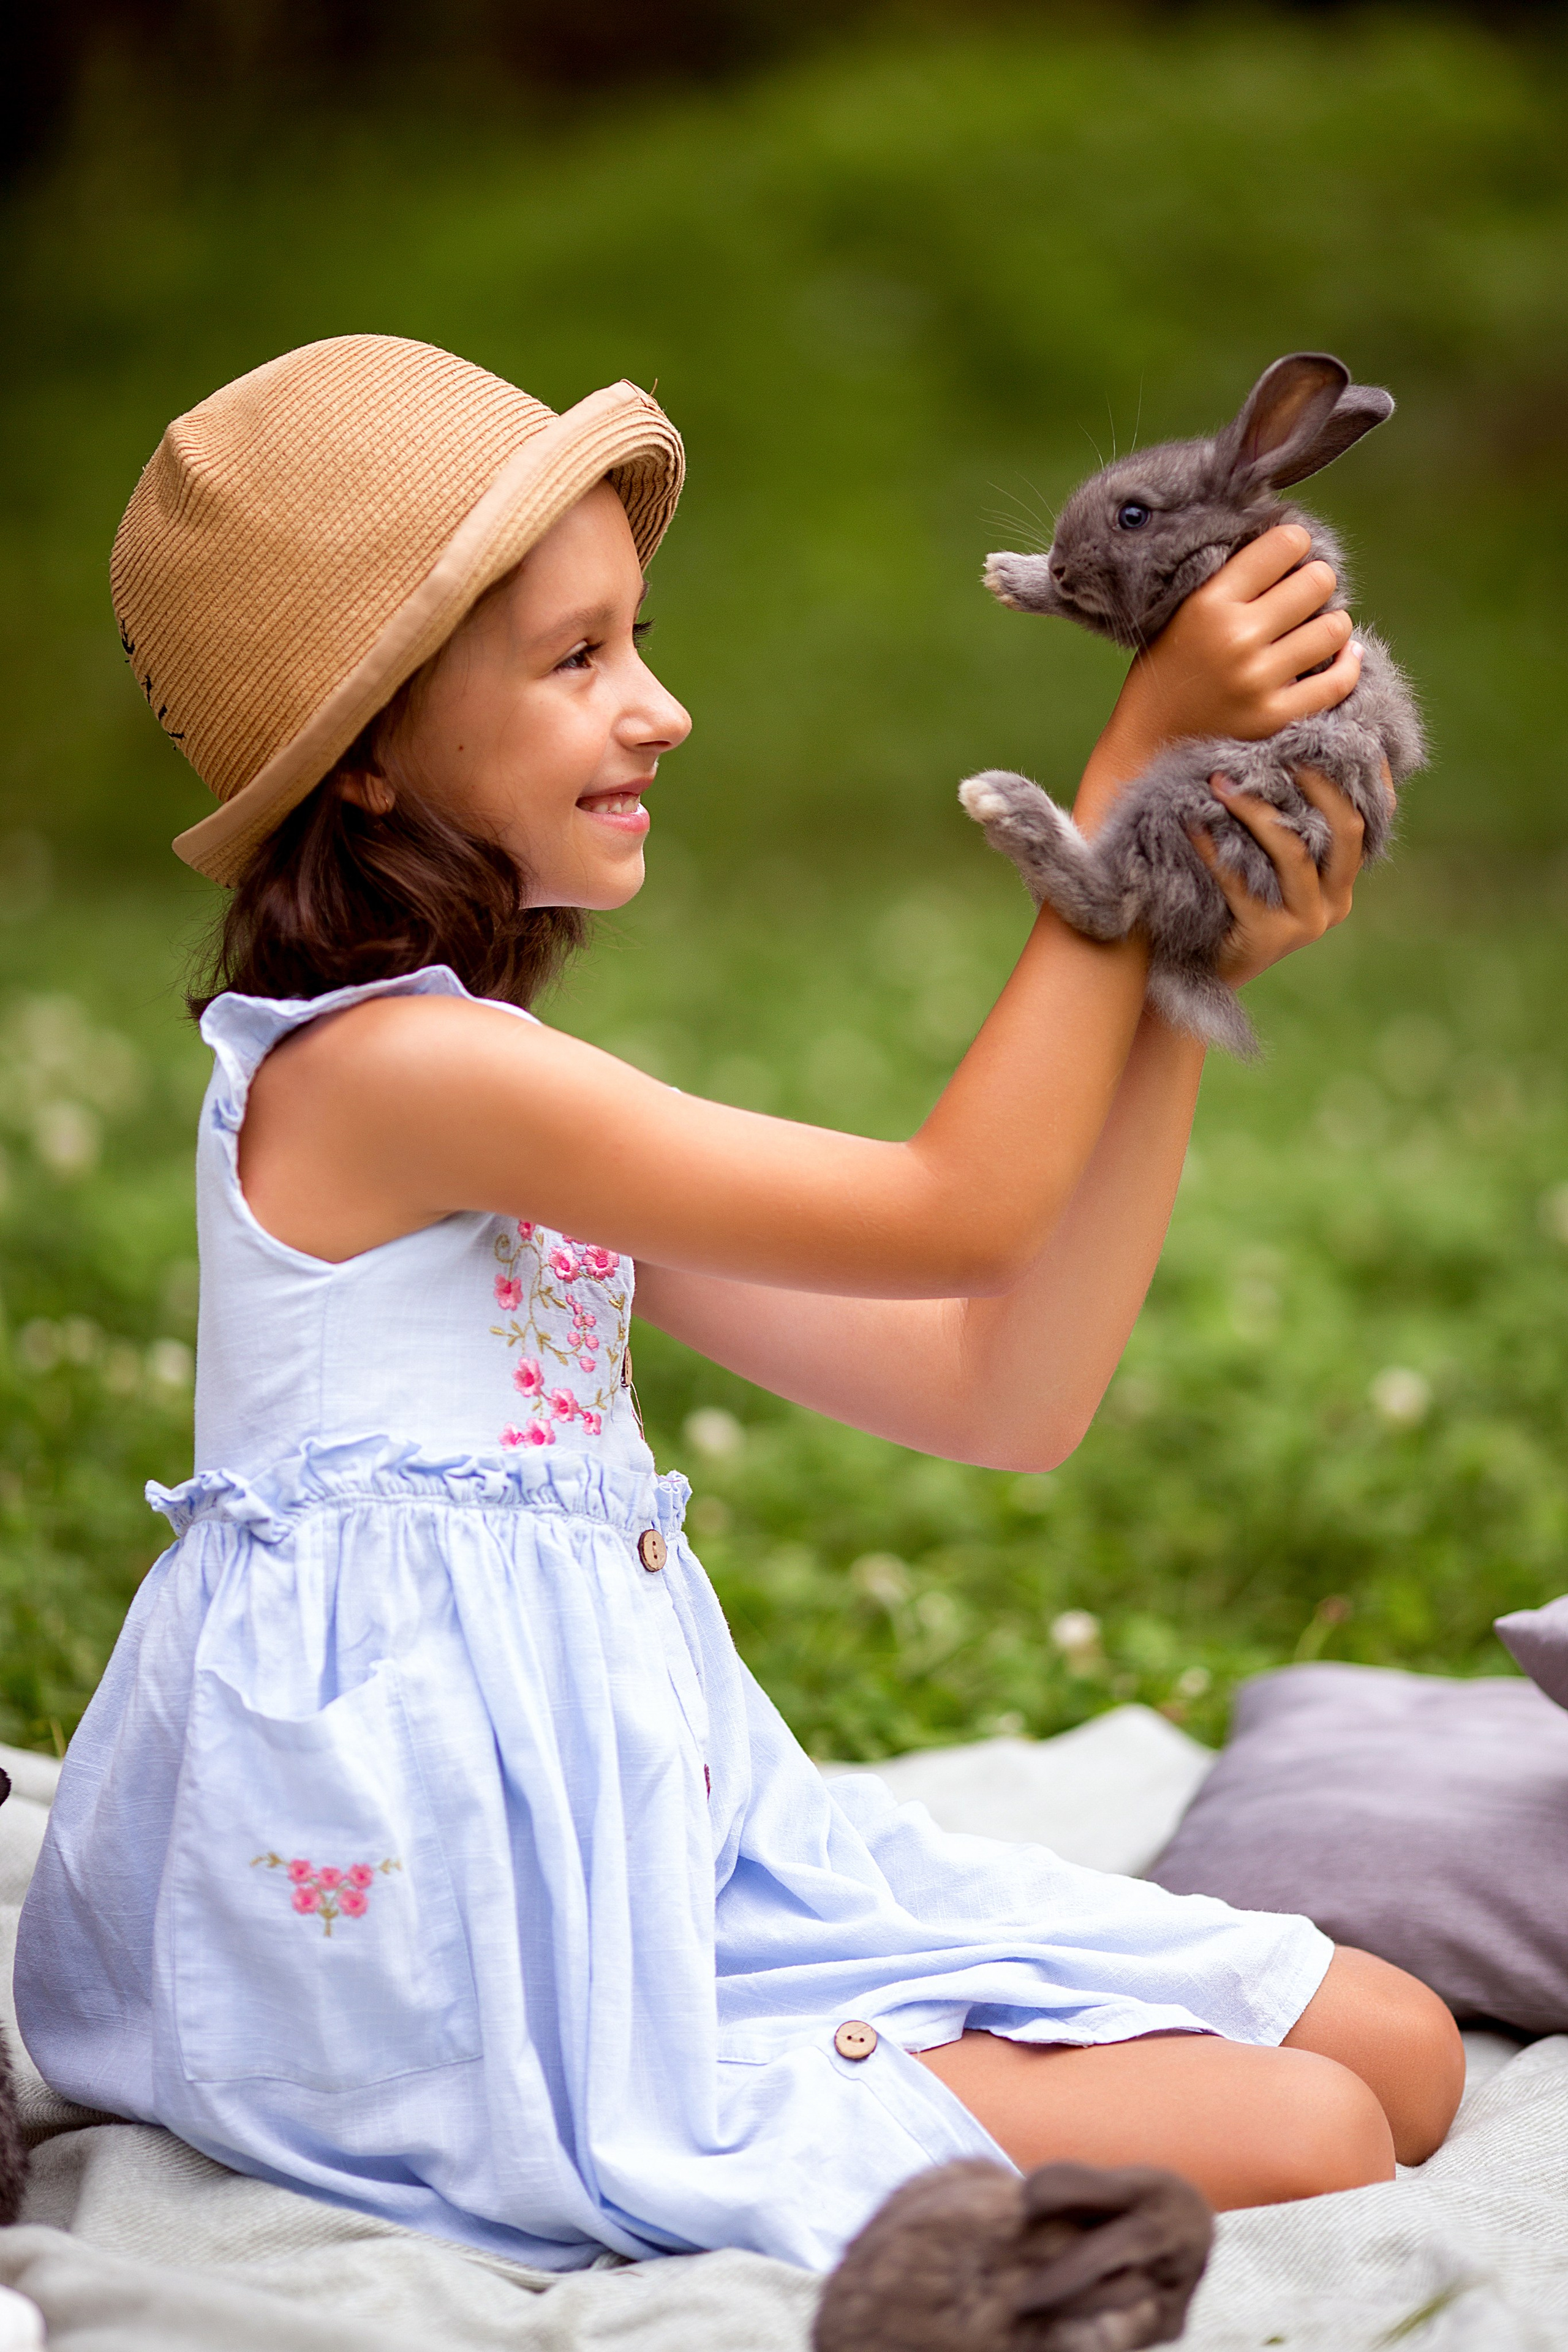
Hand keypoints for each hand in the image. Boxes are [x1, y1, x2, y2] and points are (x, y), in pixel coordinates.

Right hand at [1094, 525, 1360, 780]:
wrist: (1146, 741)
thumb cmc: (1166, 669)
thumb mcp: (1181, 612)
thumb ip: (1228, 580)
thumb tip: (1290, 543)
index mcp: (1209, 603)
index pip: (1283, 544)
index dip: (1295, 543)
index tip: (1290, 554)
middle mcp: (1236, 638)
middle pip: (1318, 582)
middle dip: (1317, 582)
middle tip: (1306, 594)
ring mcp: (1258, 681)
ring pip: (1335, 628)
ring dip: (1332, 624)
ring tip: (1315, 628)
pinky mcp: (1274, 717)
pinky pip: (1338, 682)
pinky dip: (1347, 663)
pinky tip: (1340, 655)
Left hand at [1192, 763, 1390, 988]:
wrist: (1202, 974)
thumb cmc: (1232, 908)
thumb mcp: (1268, 868)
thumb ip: (1287, 830)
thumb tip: (1280, 758)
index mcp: (1342, 881)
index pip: (1370, 822)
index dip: (1369, 779)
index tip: (1347, 737)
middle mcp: (1336, 902)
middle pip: (1346, 831)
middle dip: (1318, 785)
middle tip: (1281, 753)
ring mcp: (1307, 921)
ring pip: (1293, 852)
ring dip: (1255, 810)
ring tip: (1221, 783)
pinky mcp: (1270, 936)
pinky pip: (1242, 881)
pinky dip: (1214, 849)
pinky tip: (1193, 825)